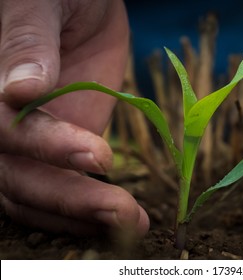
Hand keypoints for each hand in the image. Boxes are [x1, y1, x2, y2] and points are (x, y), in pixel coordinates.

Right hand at [0, 0, 148, 236]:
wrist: (81, 5)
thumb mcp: (42, 5)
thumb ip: (27, 42)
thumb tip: (19, 91)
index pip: (2, 131)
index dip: (46, 147)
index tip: (98, 155)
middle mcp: (0, 126)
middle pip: (18, 179)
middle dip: (72, 199)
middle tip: (123, 214)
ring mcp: (32, 144)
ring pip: (38, 194)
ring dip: (83, 215)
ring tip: (132, 223)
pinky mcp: (62, 148)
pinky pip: (65, 186)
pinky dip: (89, 207)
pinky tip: (120, 217)